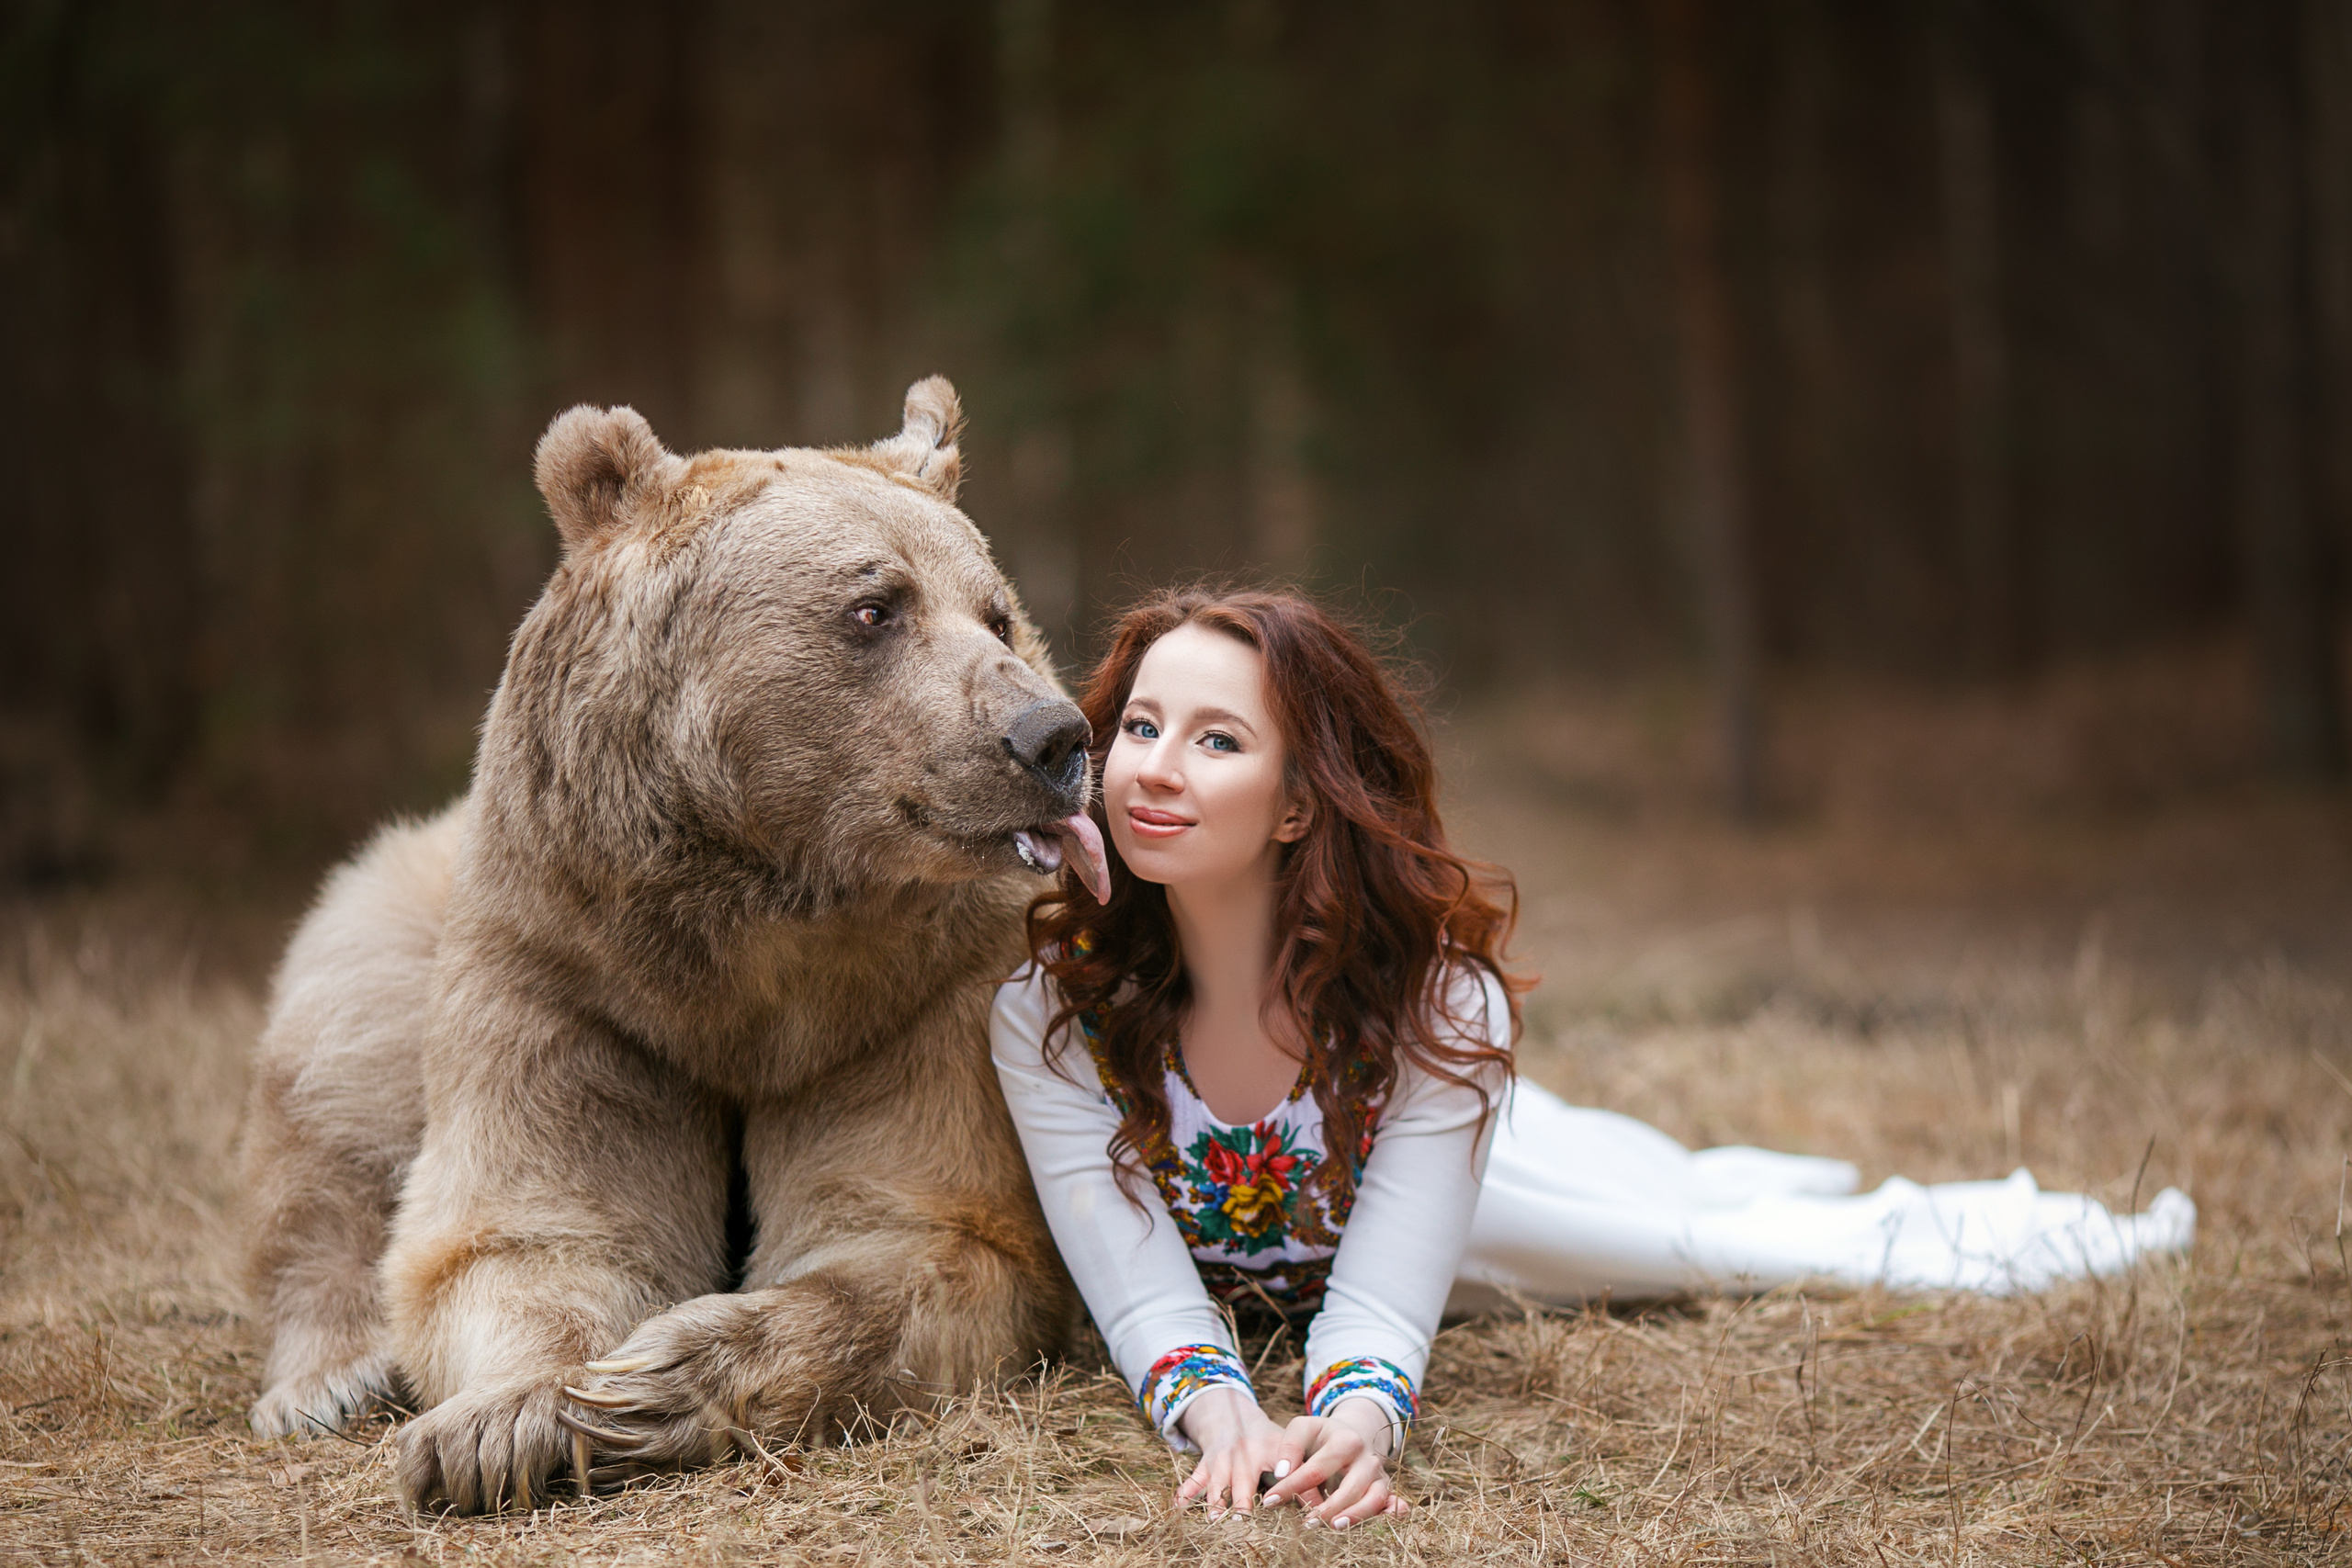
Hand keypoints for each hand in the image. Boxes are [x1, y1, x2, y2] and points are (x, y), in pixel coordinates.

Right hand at [1173, 1387, 1298, 1517]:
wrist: (1234, 1418)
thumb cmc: (1270, 1442)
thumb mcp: (1289, 1450)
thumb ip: (1306, 1477)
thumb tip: (1323, 1507)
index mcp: (1270, 1448)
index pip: (1281, 1468)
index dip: (1287, 1484)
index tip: (1286, 1504)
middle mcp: (1244, 1453)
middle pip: (1243, 1479)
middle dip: (1242, 1501)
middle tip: (1243, 1521)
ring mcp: (1221, 1459)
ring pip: (1217, 1482)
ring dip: (1215, 1501)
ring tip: (1214, 1520)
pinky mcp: (1205, 1464)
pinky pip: (1193, 1479)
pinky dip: (1185, 1493)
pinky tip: (1178, 1507)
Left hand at [1262, 1397, 1409, 1529]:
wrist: (1352, 1432)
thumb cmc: (1322, 1434)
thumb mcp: (1303, 1428)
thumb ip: (1289, 1446)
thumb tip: (1281, 1473)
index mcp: (1345, 1441)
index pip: (1316, 1469)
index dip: (1291, 1486)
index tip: (1270, 1501)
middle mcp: (1366, 1458)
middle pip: (1351, 1488)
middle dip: (1328, 1508)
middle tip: (1306, 1523)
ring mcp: (1378, 1474)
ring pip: (1374, 1499)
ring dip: (1356, 1516)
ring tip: (1334, 1527)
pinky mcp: (1385, 1488)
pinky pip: (1391, 1502)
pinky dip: (1393, 1512)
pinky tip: (1389, 1519)